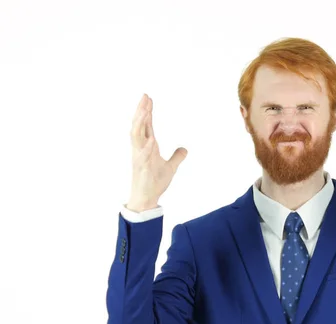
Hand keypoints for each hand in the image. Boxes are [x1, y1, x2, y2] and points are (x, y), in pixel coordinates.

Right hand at [128, 94, 186, 211]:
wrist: (146, 199)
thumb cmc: (154, 182)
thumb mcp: (170, 167)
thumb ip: (177, 157)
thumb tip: (184, 149)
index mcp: (147, 147)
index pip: (146, 125)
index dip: (147, 112)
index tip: (148, 98)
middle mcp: (140, 149)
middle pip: (138, 126)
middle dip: (141, 111)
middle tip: (145, 97)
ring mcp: (139, 157)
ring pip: (136, 137)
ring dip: (140, 123)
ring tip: (145, 111)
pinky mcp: (142, 168)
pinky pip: (143, 156)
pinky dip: (147, 147)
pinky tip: (152, 139)